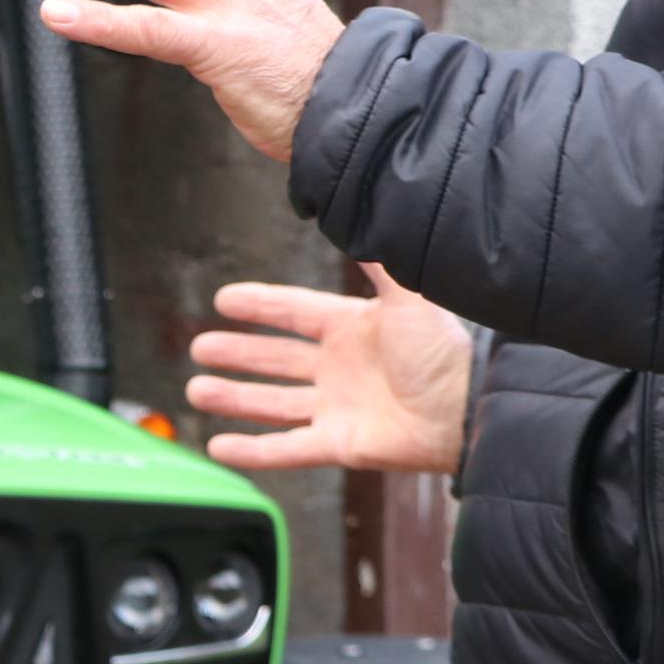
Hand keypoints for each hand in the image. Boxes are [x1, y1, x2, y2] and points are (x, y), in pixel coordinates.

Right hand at [185, 267, 471, 475]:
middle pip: (275, 359)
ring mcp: (338, 408)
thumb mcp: (409, 296)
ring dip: (234, 398)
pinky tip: (218, 445)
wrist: (467, 407)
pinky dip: (251, 451)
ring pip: (272, 403)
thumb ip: (380, 262)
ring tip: (196, 390)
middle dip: (237, 353)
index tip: (224, 300)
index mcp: (354, 329)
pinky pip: (286, 450)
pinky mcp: (339, 445)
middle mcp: (341, 368)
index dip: (259, 306)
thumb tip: (361, 212)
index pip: (294, 314)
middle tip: (199, 347)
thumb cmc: (445, 351)